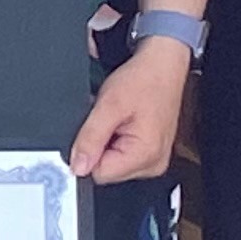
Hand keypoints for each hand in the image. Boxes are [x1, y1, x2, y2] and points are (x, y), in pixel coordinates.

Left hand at [70, 36, 191, 183]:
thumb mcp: (109, 105)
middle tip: (108, 120)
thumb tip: (78, 167)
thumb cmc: (144, 80)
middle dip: (98, 146)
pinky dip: (116, 139)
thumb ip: (91, 138)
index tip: (89, 132)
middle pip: (106, 170)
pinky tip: (122, 123)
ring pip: (112, 163)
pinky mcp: (150, 152)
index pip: (100, 174)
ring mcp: (154, 159)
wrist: (162, 66)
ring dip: (107, 142)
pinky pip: (122, 155)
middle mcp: (154, 163)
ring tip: (117, 119)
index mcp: (147, 155)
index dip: (87, 153)